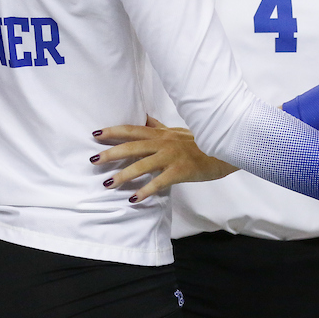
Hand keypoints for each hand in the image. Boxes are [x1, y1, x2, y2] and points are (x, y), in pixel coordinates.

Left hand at [92, 116, 236, 201]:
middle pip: (132, 146)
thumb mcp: (177, 131)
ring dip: (123, 175)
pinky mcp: (181, 171)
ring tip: (107, 184)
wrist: (226, 149)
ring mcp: (172, 157)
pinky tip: (134, 199)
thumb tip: (144, 118)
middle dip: (111, 153)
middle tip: (92, 161)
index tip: (95, 134)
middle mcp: (164, 143)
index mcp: (162, 134)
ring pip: (143, 165)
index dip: (114, 131)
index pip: (133, 130)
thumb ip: (158, 127)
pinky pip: (160, 182)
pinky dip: (146, 191)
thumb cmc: (201, 142)